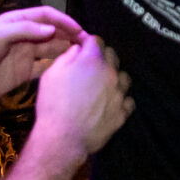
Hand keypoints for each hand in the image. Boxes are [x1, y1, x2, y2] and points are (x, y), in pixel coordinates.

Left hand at [0, 7, 82, 104]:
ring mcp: (25, 55)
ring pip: (51, 50)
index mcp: (18, 21)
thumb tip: (52, 29)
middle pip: (52, 33)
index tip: (79, 29)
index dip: (63, 20)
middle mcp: (24, 36)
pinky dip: (57, 67)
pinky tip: (70, 71)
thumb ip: (25, 30)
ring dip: (66, 51)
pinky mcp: (24, 72)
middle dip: (70, 35)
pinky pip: (44, 68)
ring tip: (84, 57)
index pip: (46, 16)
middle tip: (88, 44)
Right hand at [30, 33, 133, 155]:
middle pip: (112, 55)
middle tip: (92, 67)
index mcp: (91, 60)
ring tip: (105, 85)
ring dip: (115, 77)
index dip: (89, 43)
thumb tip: (77, 49)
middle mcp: (110, 73)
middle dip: (103, 57)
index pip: (96, 41)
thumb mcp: (51, 75)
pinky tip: (112, 103)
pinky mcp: (122, 112)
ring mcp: (119, 93)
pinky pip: (128, 100)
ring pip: (124, 77)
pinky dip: (121, 100)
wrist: (63, 138)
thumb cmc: (53, 104)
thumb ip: (66, 58)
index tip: (84, 49)